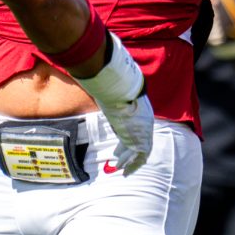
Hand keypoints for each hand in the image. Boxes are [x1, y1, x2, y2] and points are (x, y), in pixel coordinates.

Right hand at [74, 32, 153, 174]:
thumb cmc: (116, 82)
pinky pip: (139, 155)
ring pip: (140, 150)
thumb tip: (91, 63)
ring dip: (132, 160)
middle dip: (131, 151)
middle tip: (121, 160)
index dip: (130, 135)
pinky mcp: (140, 137)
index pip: (136, 125)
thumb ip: (104, 78)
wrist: (123, 87)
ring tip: (123, 169)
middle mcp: (142, 120)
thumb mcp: (112, 83)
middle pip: (141, 139)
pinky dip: (134, 164)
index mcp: (137, 109)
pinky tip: (125, 171)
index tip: (123, 143)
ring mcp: (142, 129)